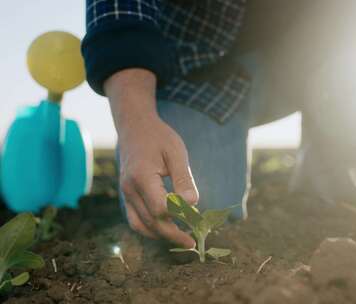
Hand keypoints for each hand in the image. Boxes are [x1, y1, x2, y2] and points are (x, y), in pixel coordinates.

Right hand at [104, 68, 198, 247]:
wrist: (135, 127)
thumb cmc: (159, 137)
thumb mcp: (177, 153)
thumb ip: (183, 179)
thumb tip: (192, 205)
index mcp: (141, 177)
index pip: (160, 208)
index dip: (179, 216)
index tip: (198, 218)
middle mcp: (129, 189)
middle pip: (151, 222)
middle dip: (173, 234)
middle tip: (193, 242)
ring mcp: (125, 194)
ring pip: (140, 225)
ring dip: (161, 235)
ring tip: (182, 239)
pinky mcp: (127, 196)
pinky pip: (135, 220)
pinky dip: (150, 229)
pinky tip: (167, 229)